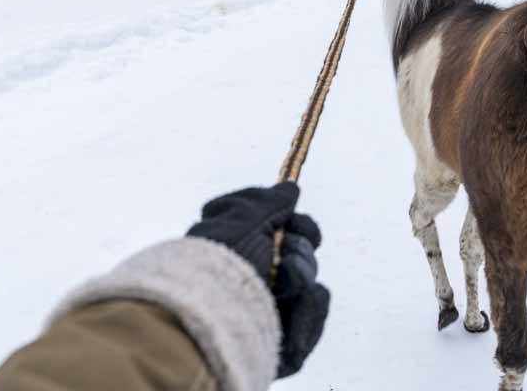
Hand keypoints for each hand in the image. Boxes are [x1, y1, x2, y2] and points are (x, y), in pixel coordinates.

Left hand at [186, 182, 329, 376]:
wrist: (211, 314)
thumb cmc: (217, 263)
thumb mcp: (240, 219)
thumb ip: (269, 201)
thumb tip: (291, 187)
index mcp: (238, 249)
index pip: (282, 228)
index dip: (294, 222)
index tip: (289, 218)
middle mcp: (254, 277)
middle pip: (302, 251)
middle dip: (299, 248)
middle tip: (284, 254)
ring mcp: (269, 308)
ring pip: (311, 280)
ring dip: (302, 274)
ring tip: (283, 281)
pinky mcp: (284, 340)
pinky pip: (315, 310)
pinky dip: (310, 307)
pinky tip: (296, 301)